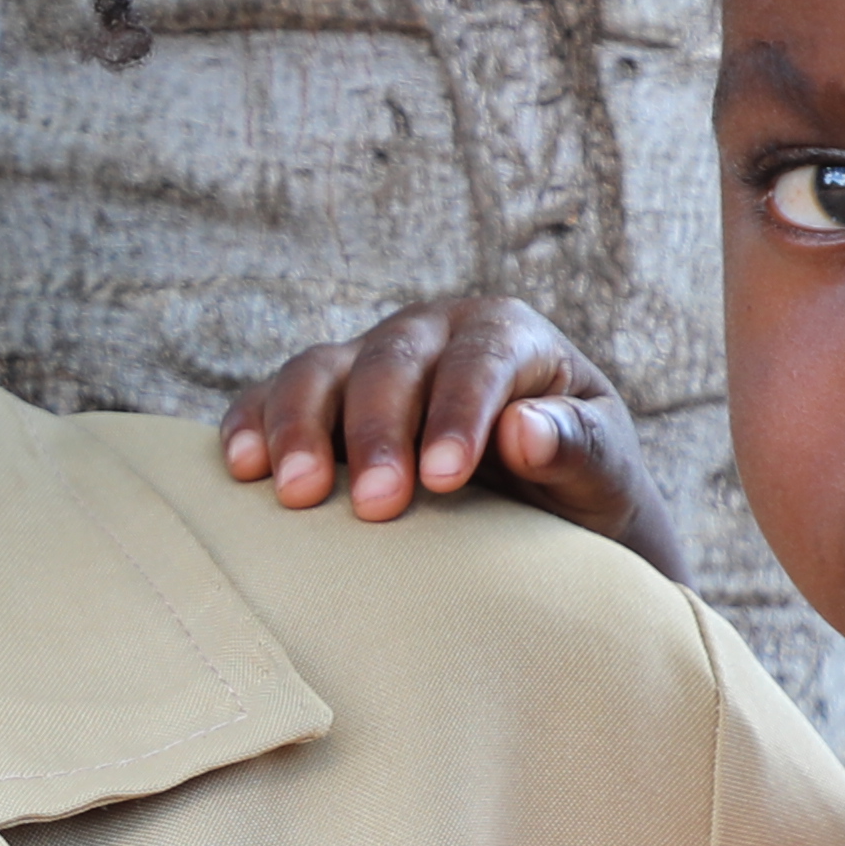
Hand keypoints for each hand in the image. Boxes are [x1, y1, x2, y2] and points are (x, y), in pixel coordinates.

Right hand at [215, 293, 655, 556]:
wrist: (541, 511)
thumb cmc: (578, 485)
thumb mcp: (602, 472)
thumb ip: (576, 446)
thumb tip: (525, 430)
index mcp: (506, 335)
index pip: (478, 361)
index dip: (458, 414)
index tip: (444, 479)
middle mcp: (430, 334)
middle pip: (390, 363)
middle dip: (376, 434)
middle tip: (376, 507)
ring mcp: (367, 361)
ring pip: (318, 370)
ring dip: (300, 429)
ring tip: (296, 496)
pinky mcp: (321, 399)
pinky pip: (271, 399)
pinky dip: (252, 426)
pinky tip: (241, 469)